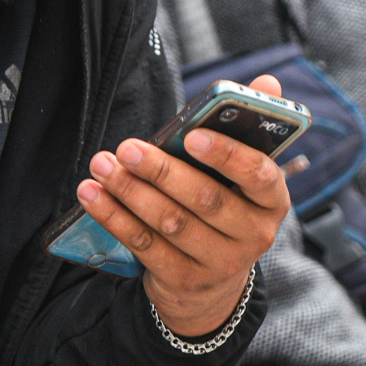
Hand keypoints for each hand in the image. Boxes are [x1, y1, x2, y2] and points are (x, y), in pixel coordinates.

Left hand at [77, 74, 292, 339]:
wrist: (213, 285)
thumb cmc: (225, 207)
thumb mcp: (243, 175)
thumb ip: (250, 128)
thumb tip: (267, 81)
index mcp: (272, 201)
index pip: (260, 176)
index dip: (227, 155)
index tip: (191, 135)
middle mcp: (254, 235)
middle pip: (206, 200)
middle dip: (162, 171)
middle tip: (127, 147)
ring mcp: (220, 263)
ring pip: (171, 223)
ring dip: (131, 192)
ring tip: (102, 165)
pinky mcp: (184, 280)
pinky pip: (145, 246)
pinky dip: (115, 218)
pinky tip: (92, 195)